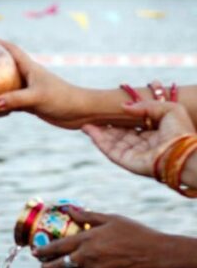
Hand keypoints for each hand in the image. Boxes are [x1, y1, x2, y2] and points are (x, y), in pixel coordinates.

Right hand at [0, 38, 89, 128]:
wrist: (80, 112)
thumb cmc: (62, 99)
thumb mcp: (37, 98)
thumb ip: (15, 100)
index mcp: (29, 67)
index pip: (9, 48)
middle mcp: (28, 75)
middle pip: (5, 64)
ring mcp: (28, 89)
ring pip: (6, 83)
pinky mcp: (30, 102)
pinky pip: (9, 100)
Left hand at [32, 207, 165, 267]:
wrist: (155, 254)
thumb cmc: (134, 232)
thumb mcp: (110, 218)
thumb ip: (87, 215)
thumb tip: (68, 209)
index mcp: (85, 240)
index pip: (55, 247)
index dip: (41, 250)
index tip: (34, 251)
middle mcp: (86, 257)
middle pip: (56, 265)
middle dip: (46, 264)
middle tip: (44, 263)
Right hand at [82, 101, 196, 177]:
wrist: (182, 153)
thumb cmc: (181, 132)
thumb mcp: (169, 109)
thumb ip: (146, 106)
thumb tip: (124, 107)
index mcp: (155, 135)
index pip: (134, 127)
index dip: (121, 119)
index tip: (109, 111)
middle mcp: (144, 145)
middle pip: (120, 135)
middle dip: (106, 126)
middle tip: (93, 116)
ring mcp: (135, 154)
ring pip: (112, 142)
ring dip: (99, 133)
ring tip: (85, 123)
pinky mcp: (127, 162)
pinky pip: (109, 150)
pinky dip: (98, 140)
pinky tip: (89, 130)